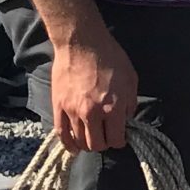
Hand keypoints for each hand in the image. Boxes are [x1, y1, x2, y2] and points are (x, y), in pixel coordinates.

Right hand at [51, 32, 137, 153]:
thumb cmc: (110, 57)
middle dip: (104, 144)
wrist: (82, 43)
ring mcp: (73, 111)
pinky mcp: (58, 106)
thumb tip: (127, 120)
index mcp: (114, 107)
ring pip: (79, 141)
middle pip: (96, 144)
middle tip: (106, 136)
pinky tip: (73, 146)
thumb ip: (130, 103)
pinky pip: (61, 133)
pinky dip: (67, 143)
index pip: (116, 139)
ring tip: (91, 139)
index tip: (120, 137)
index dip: (120, 141)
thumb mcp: (131, 79)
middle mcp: (92, 113)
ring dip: (87, 144)